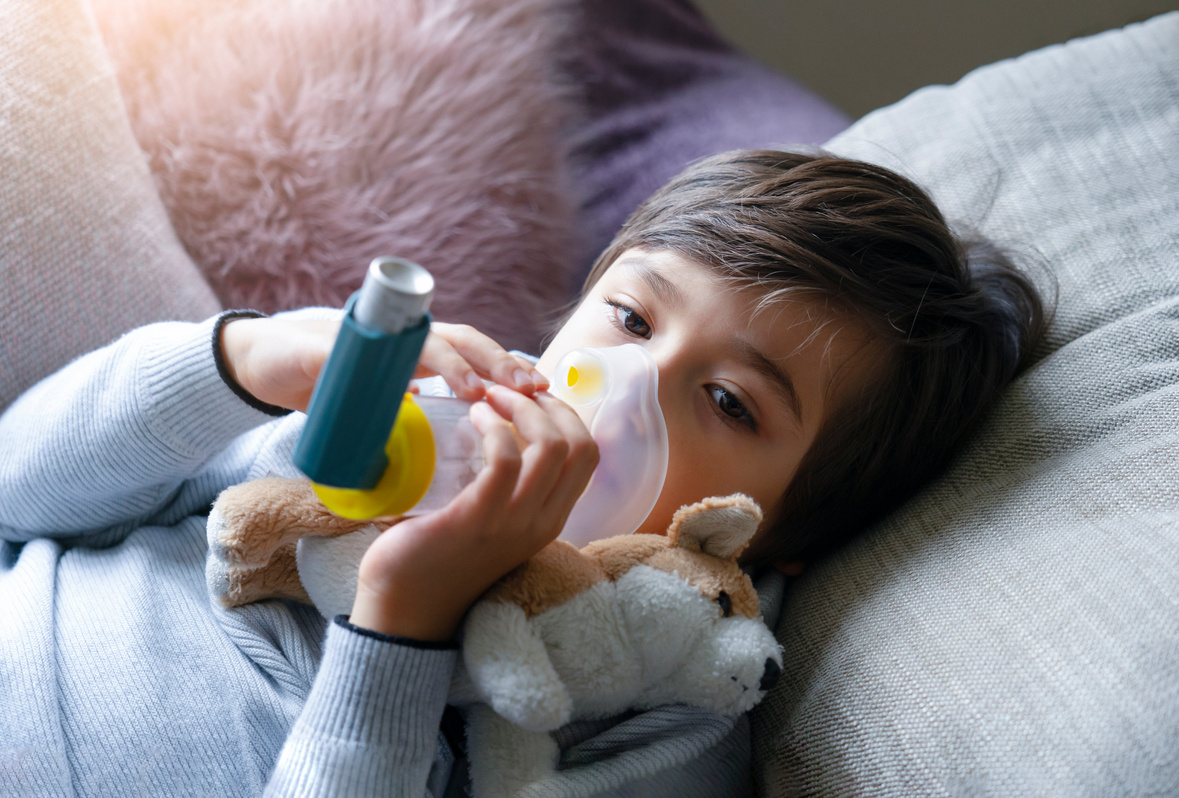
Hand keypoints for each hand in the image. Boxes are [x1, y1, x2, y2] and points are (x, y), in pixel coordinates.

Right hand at [219, 318, 547, 412]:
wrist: (264, 364)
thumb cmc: (330, 385)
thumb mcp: (381, 404)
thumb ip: (413, 417)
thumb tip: (450, 461)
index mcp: (418, 352)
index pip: (476, 354)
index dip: (510, 370)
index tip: (545, 394)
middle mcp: (401, 338)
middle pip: (466, 340)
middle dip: (501, 364)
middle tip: (533, 390)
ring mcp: (371, 339)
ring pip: (429, 340)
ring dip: (461, 364)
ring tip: (488, 392)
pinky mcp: (337, 347)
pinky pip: (374, 353)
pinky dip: (398, 368)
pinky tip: (419, 387)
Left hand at [348, 386, 598, 640]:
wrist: (404, 608)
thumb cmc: (437, 555)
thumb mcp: (490, 520)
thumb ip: (503, 487)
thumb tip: (494, 427)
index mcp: (549, 520)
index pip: (587, 454)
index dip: (565, 414)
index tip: (528, 395)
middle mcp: (542, 523)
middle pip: (579, 445)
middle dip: (546, 404)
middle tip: (504, 391)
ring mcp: (514, 524)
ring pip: (551, 447)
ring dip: (521, 409)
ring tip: (488, 399)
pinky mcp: (478, 521)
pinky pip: (505, 461)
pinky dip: (494, 429)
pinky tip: (474, 418)